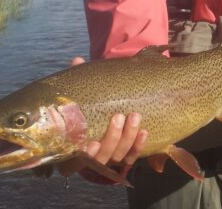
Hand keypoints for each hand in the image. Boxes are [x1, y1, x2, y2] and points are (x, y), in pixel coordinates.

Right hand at [64, 56, 148, 183]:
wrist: (112, 109)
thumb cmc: (94, 102)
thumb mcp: (87, 93)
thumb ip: (81, 80)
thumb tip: (77, 60)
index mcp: (77, 146)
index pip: (77, 161)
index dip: (85, 155)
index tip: (91, 143)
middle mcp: (95, 155)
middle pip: (103, 156)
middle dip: (113, 138)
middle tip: (118, 117)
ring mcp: (112, 156)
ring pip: (120, 155)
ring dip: (128, 137)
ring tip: (134, 116)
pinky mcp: (128, 154)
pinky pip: (134, 155)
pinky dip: (139, 144)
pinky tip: (144, 131)